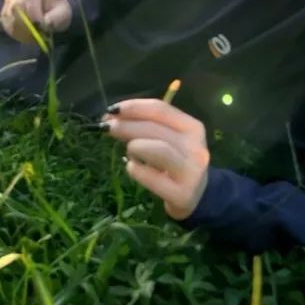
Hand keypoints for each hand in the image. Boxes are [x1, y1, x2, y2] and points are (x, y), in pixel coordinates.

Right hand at [1, 0, 72, 43]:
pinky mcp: (5, 11)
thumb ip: (56, 18)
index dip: (34, 12)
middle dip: (26, 23)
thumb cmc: (57, 9)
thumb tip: (45, 24)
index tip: (41, 26)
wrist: (49, 10)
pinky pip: (6, 23)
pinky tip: (28, 36)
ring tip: (35, 37)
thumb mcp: (63, 12)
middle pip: (17, 4)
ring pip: (9, 15)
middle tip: (37, 35)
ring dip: (21, 29)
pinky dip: (16, 33)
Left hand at [102, 98, 209, 220]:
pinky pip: (151, 177)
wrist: (198, 197)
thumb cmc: (175, 162)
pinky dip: (135, 169)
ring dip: (134, 146)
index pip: (160, 109)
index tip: (111, 110)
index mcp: (192, 127)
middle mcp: (195, 147)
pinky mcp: (182, 194)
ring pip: (158, 149)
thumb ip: (145, 125)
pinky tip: (132, 168)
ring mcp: (191, 172)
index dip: (133, 107)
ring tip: (126, 150)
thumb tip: (112, 117)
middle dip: (126, 125)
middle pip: (155, 128)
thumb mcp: (168, 139)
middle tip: (106, 128)